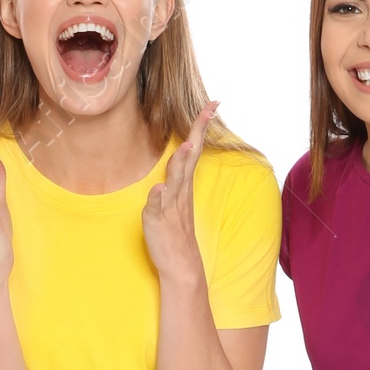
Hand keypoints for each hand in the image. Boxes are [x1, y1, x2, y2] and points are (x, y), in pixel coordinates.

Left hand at [142, 102, 214, 284]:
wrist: (180, 264)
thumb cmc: (175, 231)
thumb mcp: (176, 201)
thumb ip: (175, 180)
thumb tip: (177, 159)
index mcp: (183, 185)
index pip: (193, 150)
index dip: (201, 127)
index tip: (213, 105)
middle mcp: (179, 192)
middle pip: (188, 158)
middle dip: (197, 133)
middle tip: (208, 111)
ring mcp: (169, 206)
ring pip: (175, 181)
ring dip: (180, 164)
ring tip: (187, 147)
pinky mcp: (157, 220)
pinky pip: (156, 208)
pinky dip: (157, 198)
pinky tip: (159, 191)